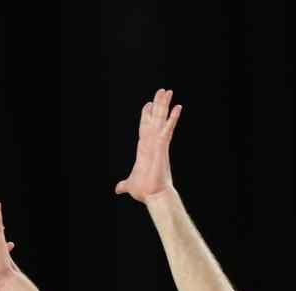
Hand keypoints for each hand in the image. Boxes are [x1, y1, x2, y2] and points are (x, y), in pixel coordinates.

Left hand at [115, 87, 180, 203]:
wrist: (153, 195)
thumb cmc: (145, 190)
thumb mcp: (130, 184)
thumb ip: (124, 184)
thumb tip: (118, 188)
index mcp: (145, 149)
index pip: (145, 128)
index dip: (146, 116)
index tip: (147, 104)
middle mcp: (152, 143)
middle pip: (155, 120)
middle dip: (158, 105)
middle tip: (162, 90)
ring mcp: (158, 143)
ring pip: (161, 120)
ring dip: (164, 105)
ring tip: (168, 91)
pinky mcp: (163, 146)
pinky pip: (168, 129)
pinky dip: (172, 119)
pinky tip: (178, 107)